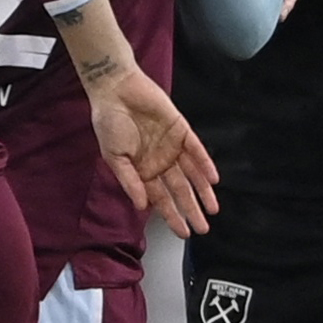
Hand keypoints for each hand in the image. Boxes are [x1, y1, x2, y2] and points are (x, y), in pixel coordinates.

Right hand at [87, 62, 219, 237]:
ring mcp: (172, 147)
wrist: (115, 89)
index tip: (182, 233)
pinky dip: (204, 164)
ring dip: (203, 191)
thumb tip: (141, 206)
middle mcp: (160, 162)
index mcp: (143, 171)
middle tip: (202, 228)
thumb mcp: (114, 157)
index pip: (161, 199)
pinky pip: (196, 150)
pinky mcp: (181, 130)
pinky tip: (212, 179)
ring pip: (192, 174)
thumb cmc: (109, 122)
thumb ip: (129, 181)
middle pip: (180, 190)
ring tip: (212, 209)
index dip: (172, 216)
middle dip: (191, 210)